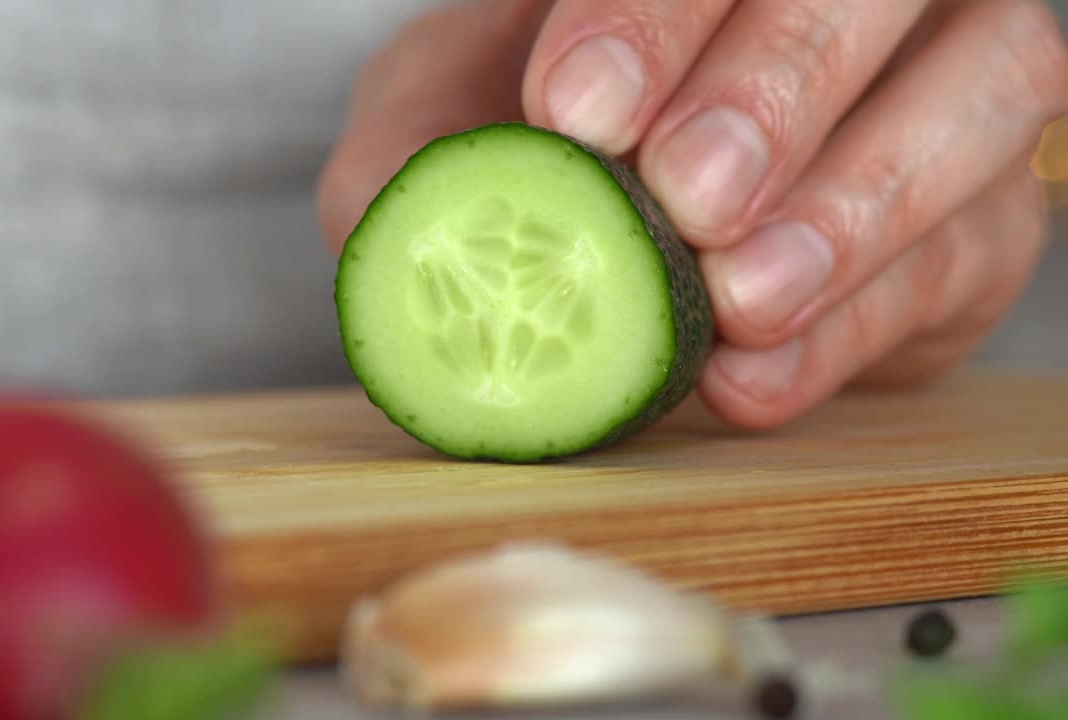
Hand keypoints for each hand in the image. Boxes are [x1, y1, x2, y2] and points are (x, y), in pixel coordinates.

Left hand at [316, 0, 1067, 428]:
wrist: (633, 248)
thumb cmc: (540, 149)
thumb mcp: (445, 127)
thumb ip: (416, 152)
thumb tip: (410, 210)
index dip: (662, 15)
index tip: (582, 114)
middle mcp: (860, 4)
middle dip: (778, 91)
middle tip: (689, 197)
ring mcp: (938, 99)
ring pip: (980, 99)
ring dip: (857, 203)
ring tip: (742, 295)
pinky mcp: (970, 230)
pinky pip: (953, 261)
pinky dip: (854, 328)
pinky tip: (751, 379)